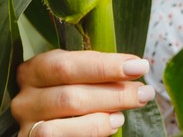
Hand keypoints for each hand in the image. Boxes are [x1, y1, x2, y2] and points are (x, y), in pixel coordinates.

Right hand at [11, 49, 155, 136]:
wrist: (49, 122)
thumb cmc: (67, 89)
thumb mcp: (74, 75)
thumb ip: (95, 71)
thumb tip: (135, 68)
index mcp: (34, 69)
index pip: (68, 65)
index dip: (106, 66)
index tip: (139, 66)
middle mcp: (24, 99)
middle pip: (70, 96)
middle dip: (113, 94)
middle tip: (144, 92)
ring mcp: (25, 127)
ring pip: (61, 126)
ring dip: (101, 118)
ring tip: (126, 113)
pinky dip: (89, 133)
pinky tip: (110, 126)